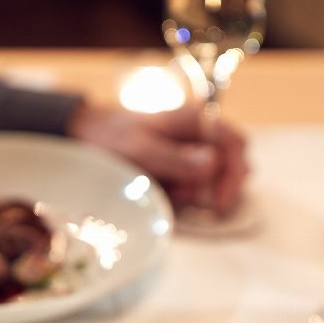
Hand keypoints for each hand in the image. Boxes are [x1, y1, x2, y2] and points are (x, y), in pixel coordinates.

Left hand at [67, 102, 248, 215]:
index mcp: (197, 119)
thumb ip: (176, 158)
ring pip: (218, 178)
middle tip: (189, 200)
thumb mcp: (141, 151)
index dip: (234, 176)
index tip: (219, 203)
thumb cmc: (112, 138)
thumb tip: (214, 163)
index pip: (236, 145)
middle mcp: (202, 133)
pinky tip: (166, 193)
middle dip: (217, 187)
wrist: (87, 137)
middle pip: (234, 164)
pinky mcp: (186, 166)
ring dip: (200, 194)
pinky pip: (200, 186)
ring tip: (170, 193)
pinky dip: (188, 196)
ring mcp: (195, 150)